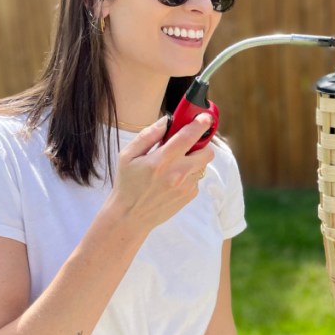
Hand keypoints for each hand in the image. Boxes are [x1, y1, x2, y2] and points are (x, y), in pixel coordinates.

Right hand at [107, 114, 214, 229]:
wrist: (130, 216)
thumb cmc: (127, 183)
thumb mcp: (128, 155)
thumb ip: (148, 135)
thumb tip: (167, 121)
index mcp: (161, 161)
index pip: (188, 137)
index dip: (199, 124)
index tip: (205, 118)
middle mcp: (177, 174)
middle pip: (207, 152)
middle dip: (201, 144)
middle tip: (189, 144)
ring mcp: (186, 186)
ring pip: (202, 165)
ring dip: (193, 160)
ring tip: (174, 165)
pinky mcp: (189, 195)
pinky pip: (196, 178)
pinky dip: (188, 174)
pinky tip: (172, 180)